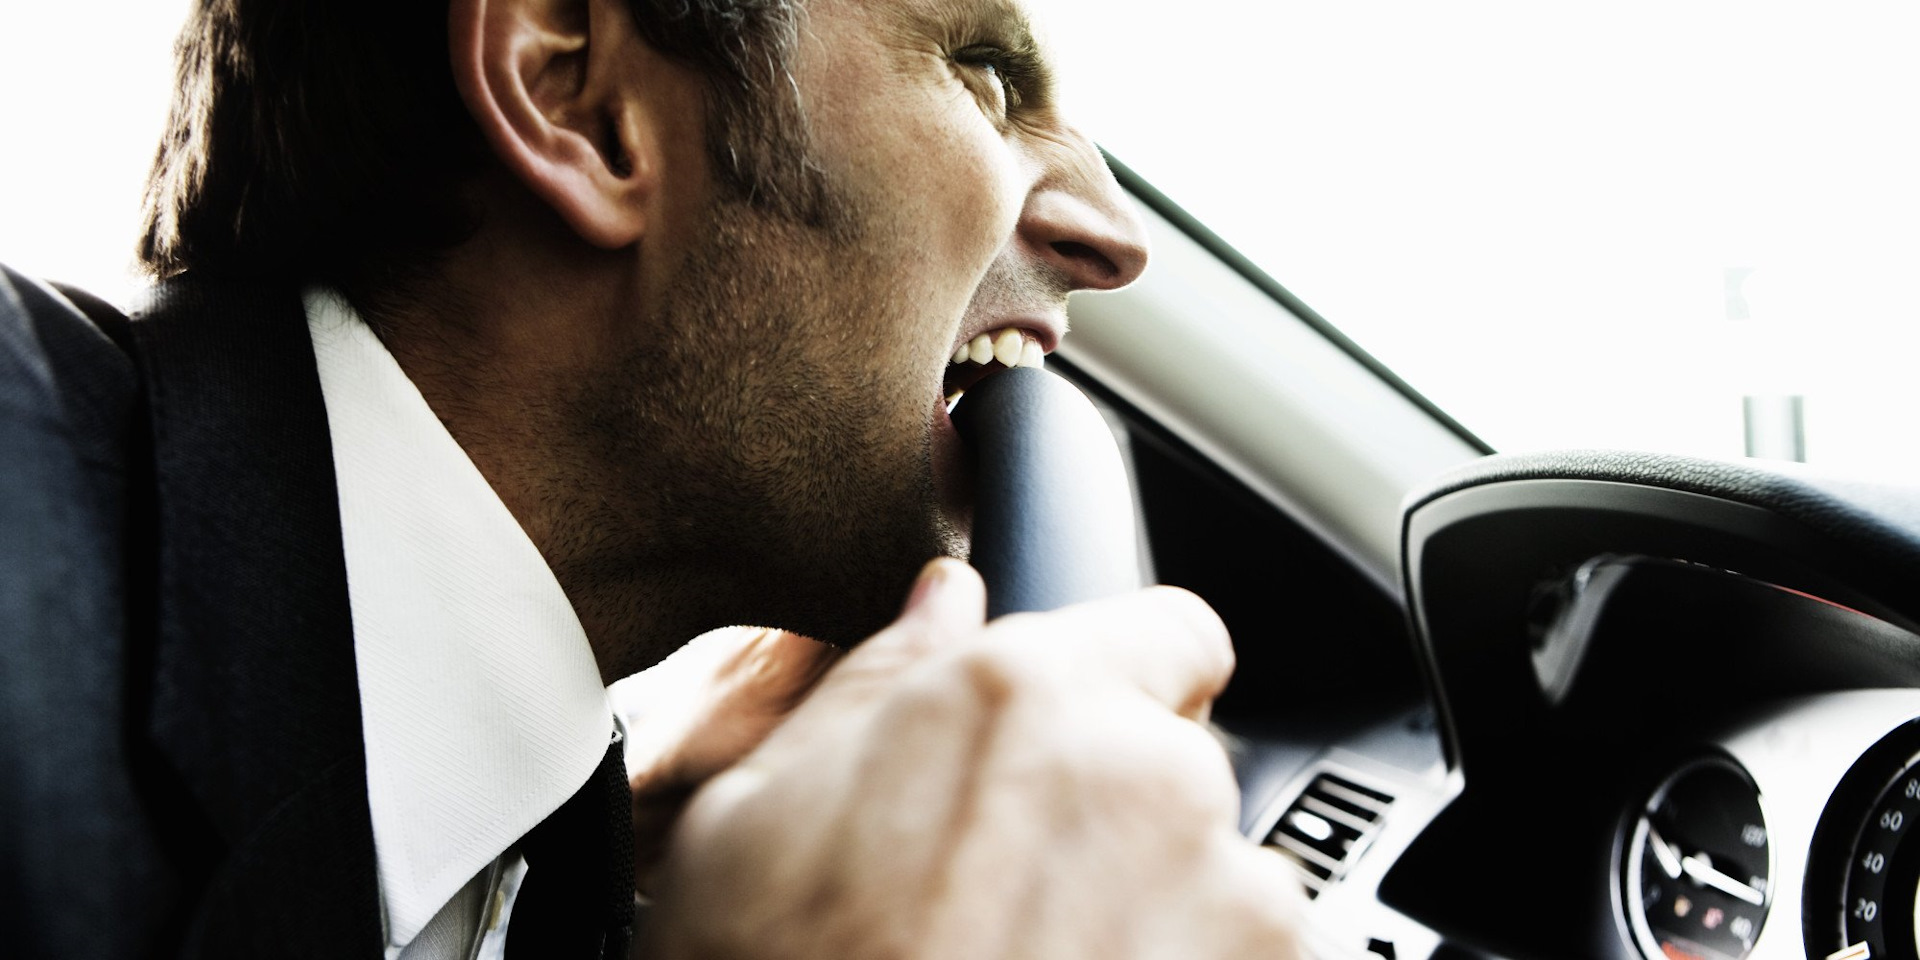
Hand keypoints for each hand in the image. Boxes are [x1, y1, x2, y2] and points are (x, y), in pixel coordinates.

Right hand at [646, 558, 1304, 959]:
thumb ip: (877, 682)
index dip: (1133, 679)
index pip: (1172, 627)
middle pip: (1187, 767)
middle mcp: (1150, 778)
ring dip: (1162, 925)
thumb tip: (946, 601)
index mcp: (1022, 695)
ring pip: (1225, 888)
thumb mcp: (752, 821)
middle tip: (1012, 905)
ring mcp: (1231, 907)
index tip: (1099, 734)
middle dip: (1122, 820)